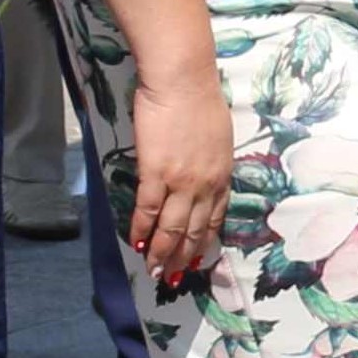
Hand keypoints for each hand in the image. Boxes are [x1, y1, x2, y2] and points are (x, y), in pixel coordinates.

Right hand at [124, 67, 236, 286]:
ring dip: (162, 253)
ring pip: (171, 228)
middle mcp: (205, 185)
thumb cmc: (200, 99)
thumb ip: (212, 161)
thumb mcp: (219, 137)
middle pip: (193, 231)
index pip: (214, 219)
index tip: (195, 260)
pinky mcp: (155, 172)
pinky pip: (147, 209)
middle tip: (172, 278)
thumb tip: (201, 172)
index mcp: (223, 176)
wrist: (184, 80)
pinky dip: (141, 229)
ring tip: (152, 270)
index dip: (202, 243)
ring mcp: (181, 182)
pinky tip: (135, 242)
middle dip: (182, 258)